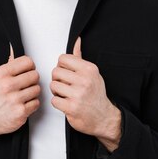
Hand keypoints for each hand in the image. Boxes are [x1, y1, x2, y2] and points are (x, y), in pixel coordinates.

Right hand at [0, 45, 39, 150]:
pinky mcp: (20, 112)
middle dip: (32, 79)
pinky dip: (32, 103)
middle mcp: (7, 86)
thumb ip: (7, 66)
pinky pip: (36, 102)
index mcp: (1, 74)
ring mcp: (14, 100)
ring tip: (24, 94)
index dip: (30, 66)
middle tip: (26, 83)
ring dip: (32, 92)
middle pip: (34, 75)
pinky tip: (23, 103)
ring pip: (37, 89)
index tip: (28, 70)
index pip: (27, 62)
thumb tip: (15, 52)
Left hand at [50, 37, 121, 151]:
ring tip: (66, 94)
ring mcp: (78, 94)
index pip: (62, 59)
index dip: (61, 66)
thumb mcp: (91, 73)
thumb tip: (76, 41)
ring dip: (57, 91)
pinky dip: (58, 103)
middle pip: (55, 72)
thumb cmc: (96, 94)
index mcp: (89, 69)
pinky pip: (54, 100)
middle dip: (58, 79)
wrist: (104, 117)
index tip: (67, 73)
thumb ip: (80, 57)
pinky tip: (66, 103)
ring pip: (53, 85)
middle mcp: (84, 80)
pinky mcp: (71, 107)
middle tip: (65, 85)